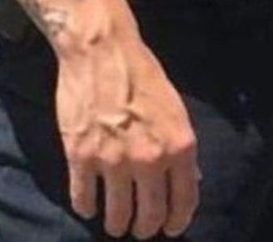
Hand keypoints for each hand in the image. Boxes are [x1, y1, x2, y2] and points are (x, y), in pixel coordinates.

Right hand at [54, 1, 198, 239]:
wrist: (101, 48)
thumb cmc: (141, 71)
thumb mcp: (174, 107)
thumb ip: (179, 147)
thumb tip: (191, 179)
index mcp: (179, 145)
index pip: (184, 202)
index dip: (177, 222)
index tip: (169, 228)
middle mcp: (149, 159)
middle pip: (150, 216)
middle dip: (145, 228)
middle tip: (139, 228)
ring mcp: (113, 161)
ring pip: (117, 216)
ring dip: (117, 224)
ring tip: (115, 223)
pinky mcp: (81, 157)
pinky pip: (84, 199)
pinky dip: (86, 207)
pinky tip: (89, 204)